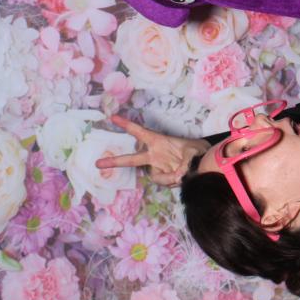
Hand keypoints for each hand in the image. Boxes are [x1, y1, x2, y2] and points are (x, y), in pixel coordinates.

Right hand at [96, 115, 210, 186]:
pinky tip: (182, 176)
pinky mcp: (161, 176)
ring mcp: (156, 166)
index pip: (140, 132)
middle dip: (115, 161)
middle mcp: (154, 154)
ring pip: (154, 176)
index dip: (127, 125)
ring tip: (184, 172)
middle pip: (132, 159)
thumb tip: (178, 176)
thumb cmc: (197, 150)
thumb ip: (185, 163)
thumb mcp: (195, 152)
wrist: (202, 161)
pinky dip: (172, 181)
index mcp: (158, 141)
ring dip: (169, 177)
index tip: (112, 117)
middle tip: (97, 164)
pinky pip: (162, 182)